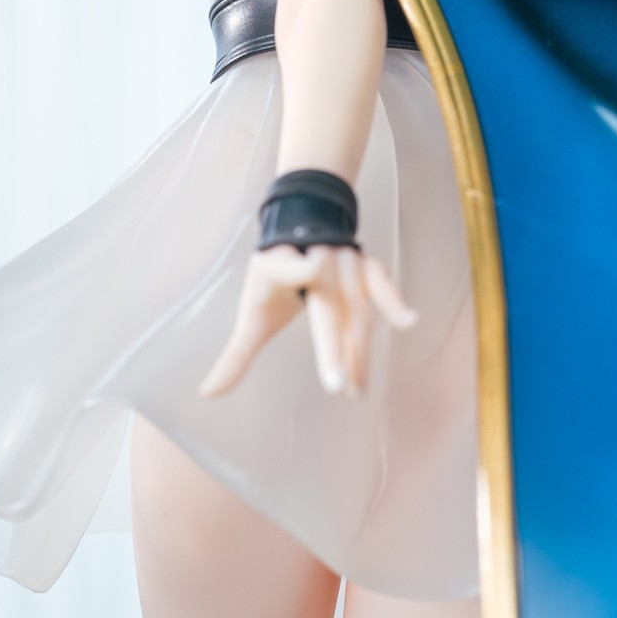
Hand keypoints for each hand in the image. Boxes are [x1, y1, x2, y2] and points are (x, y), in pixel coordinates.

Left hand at [199, 245, 416, 399]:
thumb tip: (207, 394)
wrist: (302, 223)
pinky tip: (409, 321)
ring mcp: (343, 259)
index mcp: (278, 264)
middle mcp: (315, 257)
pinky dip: (393, 301)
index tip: (315, 266)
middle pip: (328, 303)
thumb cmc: (275, 276)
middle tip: (337, 386)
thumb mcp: (254, 310)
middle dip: (335, 344)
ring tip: (357, 389)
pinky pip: (380, 283)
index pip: (290, 265)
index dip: (302, 266)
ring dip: (359, 348)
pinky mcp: (364, 263)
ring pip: (356, 305)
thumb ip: (238, 354)